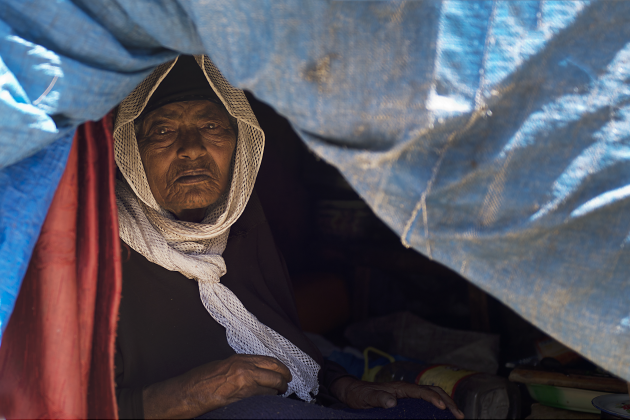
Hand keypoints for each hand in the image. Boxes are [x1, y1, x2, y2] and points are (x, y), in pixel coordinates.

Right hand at [143, 354, 291, 418]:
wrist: (190, 392)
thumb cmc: (202, 379)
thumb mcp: (224, 365)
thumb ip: (241, 366)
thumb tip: (256, 371)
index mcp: (241, 359)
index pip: (270, 361)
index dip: (281, 368)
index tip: (285, 373)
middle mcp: (245, 368)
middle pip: (275, 373)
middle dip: (284, 380)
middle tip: (286, 384)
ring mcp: (245, 383)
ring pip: (272, 386)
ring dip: (277, 391)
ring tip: (277, 393)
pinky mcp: (242, 397)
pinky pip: (262, 398)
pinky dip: (268, 398)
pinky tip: (267, 400)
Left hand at [330, 377, 464, 418]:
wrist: (352, 391)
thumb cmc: (358, 394)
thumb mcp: (365, 398)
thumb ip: (378, 398)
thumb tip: (393, 402)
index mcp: (398, 388)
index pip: (420, 391)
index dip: (433, 399)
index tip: (444, 408)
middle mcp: (405, 389)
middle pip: (432, 390)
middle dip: (448, 401)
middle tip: (459, 416)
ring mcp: (407, 394)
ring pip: (431, 394)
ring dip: (446, 403)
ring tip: (458, 416)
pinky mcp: (406, 400)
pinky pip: (425, 401)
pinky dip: (437, 405)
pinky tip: (442, 416)